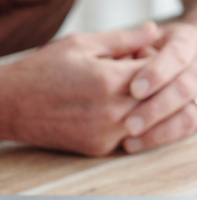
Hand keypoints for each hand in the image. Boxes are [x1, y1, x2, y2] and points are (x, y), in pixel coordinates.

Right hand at [0, 23, 158, 155]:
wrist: (11, 105)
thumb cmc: (43, 69)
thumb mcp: (81, 44)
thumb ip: (123, 40)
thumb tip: (153, 30)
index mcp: (109, 81)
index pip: (157, 72)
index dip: (155, 61)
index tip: (141, 56)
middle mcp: (113, 111)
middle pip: (157, 99)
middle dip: (155, 84)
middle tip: (136, 73)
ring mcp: (108, 133)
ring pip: (148, 120)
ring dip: (144, 105)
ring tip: (123, 89)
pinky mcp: (102, 148)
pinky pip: (129, 134)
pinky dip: (129, 121)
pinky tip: (110, 108)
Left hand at [122, 22, 196, 152]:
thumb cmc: (164, 46)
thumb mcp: (149, 37)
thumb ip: (133, 47)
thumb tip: (116, 63)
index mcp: (190, 43)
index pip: (177, 57)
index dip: (156, 74)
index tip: (133, 90)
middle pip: (185, 89)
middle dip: (155, 108)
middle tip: (129, 124)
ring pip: (190, 115)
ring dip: (160, 130)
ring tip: (131, 140)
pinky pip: (189, 129)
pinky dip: (163, 138)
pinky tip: (140, 143)